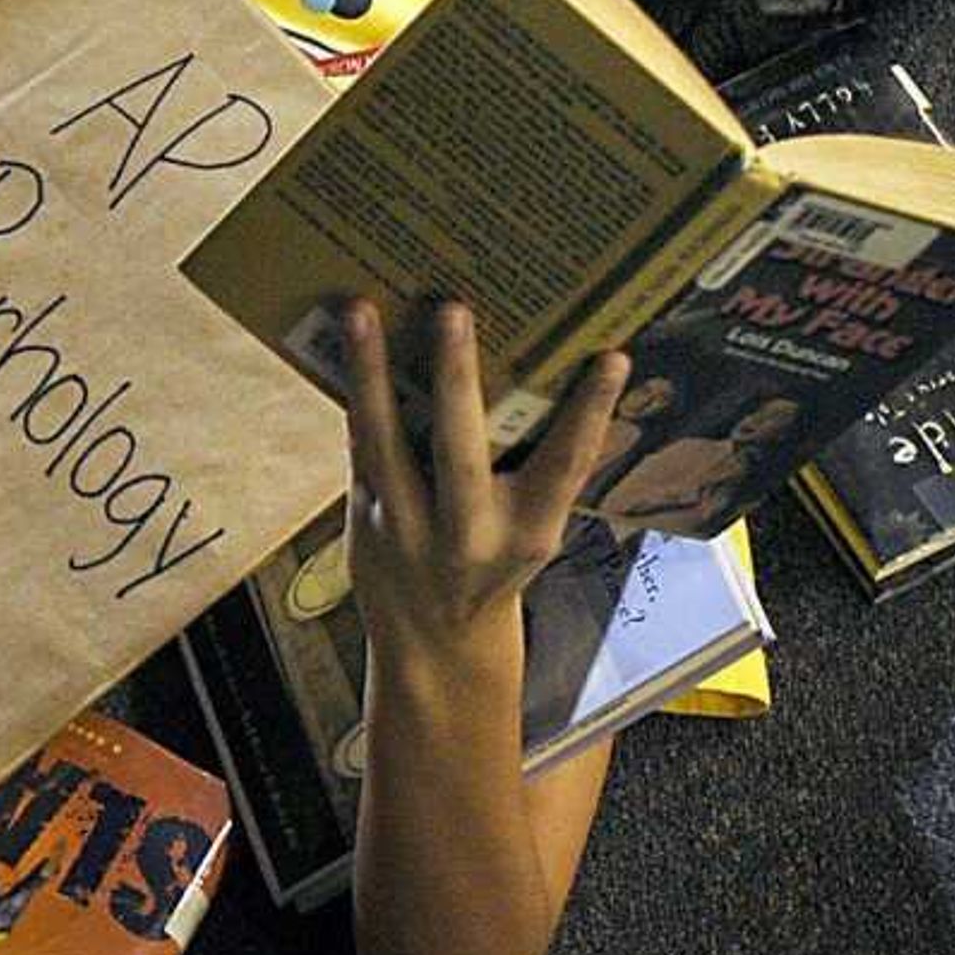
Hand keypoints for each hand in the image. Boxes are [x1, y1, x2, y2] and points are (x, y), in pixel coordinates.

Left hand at [336, 299, 629, 666]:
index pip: (568, 466)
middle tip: (453, 309)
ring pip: (383, 441)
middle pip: (459, 450)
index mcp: (527, 533)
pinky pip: (357, 446)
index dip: (592, 413)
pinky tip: (343, 347)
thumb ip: (538, 470)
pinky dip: (354, 395)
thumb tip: (546, 376)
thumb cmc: (496, 567)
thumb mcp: (532, 532)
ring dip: (369, 373)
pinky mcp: (362, 520)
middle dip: (455, 379)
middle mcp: (466, 534)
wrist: (437, 645)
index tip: (612, 357)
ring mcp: (405, 529)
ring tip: (361, 311)